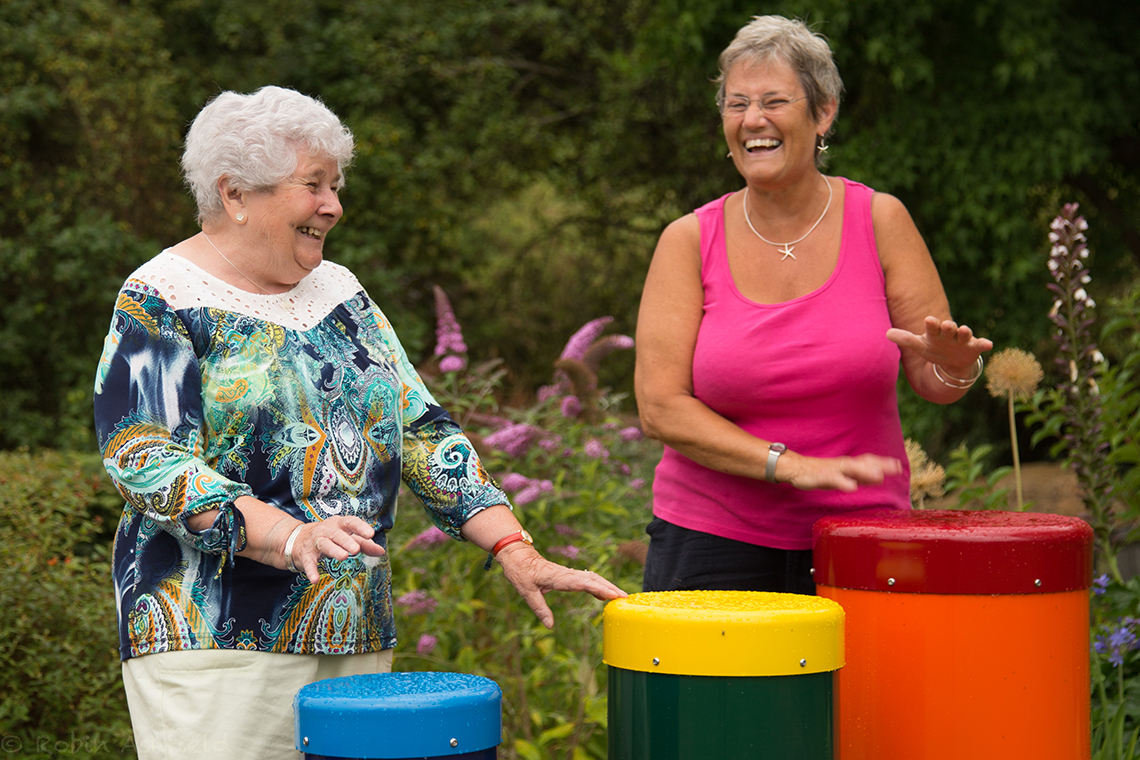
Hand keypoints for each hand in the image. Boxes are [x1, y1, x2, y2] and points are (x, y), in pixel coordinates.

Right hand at [284, 516, 385, 583]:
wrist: (297, 540)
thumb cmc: (330, 537)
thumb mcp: (346, 537)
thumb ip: (364, 544)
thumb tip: (382, 552)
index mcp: (339, 524)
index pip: (350, 522)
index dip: (360, 527)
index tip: (371, 533)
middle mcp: (326, 530)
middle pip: (337, 534)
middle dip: (346, 540)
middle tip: (357, 549)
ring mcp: (315, 541)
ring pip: (324, 544)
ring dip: (334, 550)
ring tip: (343, 557)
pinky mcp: (305, 555)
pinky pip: (309, 562)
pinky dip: (311, 570)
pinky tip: (314, 580)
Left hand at [494, 544, 627, 628]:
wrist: (517, 555)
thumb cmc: (520, 572)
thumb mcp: (526, 592)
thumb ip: (539, 608)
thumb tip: (550, 625)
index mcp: (558, 577)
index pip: (583, 583)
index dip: (600, 588)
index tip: (614, 595)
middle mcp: (567, 574)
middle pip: (593, 579)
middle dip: (610, 588)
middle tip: (626, 598)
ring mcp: (568, 573)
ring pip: (592, 578)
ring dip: (606, 586)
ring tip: (621, 596)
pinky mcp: (567, 575)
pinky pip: (586, 579)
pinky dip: (598, 585)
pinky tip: (604, 593)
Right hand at [777, 451, 902, 491]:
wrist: (797, 469)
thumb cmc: (821, 472)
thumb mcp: (844, 474)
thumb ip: (861, 476)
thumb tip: (880, 477)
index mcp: (849, 464)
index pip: (869, 461)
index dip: (884, 463)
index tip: (899, 466)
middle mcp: (844, 464)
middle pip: (865, 463)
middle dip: (880, 465)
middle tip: (896, 468)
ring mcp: (834, 470)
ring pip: (851, 469)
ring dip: (865, 471)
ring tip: (878, 475)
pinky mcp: (822, 476)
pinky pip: (834, 479)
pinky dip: (843, 482)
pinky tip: (852, 487)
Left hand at [887, 316, 992, 374]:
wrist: (953, 361)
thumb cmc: (935, 349)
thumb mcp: (920, 346)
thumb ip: (905, 339)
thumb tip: (886, 333)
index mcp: (935, 332)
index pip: (932, 327)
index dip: (931, 324)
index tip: (928, 320)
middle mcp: (949, 334)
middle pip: (949, 328)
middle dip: (948, 326)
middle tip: (946, 325)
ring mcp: (963, 340)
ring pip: (964, 334)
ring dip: (964, 331)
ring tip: (964, 330)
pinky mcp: (974, 347)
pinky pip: (981, 344)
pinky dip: (985, 343)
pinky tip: (989, 344)